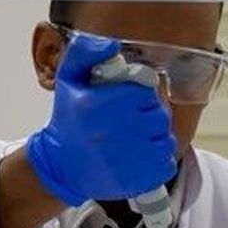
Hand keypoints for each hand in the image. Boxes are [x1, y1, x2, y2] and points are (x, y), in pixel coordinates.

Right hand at [25, 33, 176, 206]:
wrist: (61, 166)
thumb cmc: (70, 118)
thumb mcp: (69, 77)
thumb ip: (86, 51)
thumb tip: (112, 44)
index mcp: (93, 106)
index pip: (143, 91)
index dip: (142, 92)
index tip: (131, 98)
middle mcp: (106, 135)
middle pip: (158, 116)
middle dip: (151, 113)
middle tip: (136, 117)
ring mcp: (121, 162)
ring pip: (165, 141)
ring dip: (157, 136)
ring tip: (138, 136)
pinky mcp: (132, 182)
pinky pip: (166, 164)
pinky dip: (159, 159)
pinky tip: (142, 155)